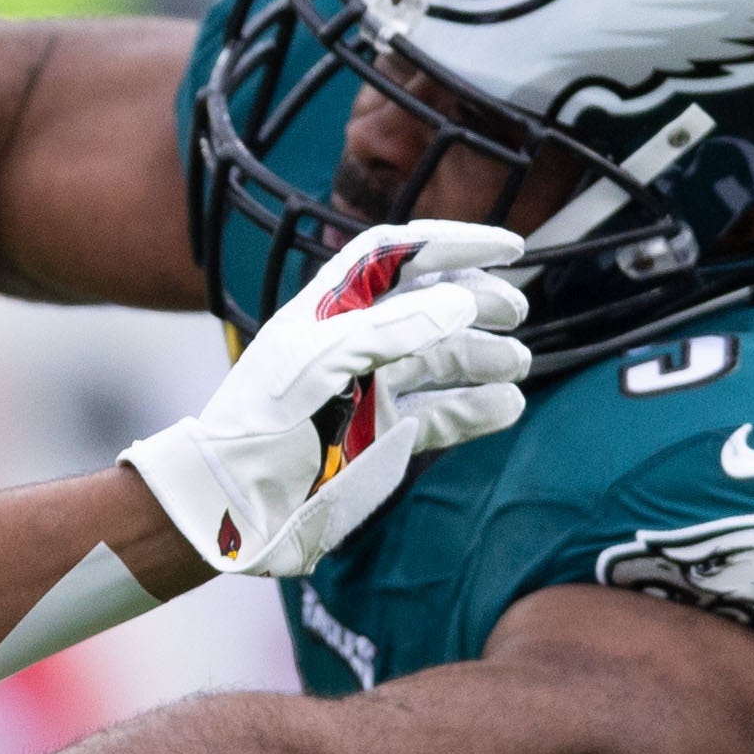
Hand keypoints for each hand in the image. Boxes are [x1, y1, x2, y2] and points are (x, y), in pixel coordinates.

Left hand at [125, 219, 529, 578]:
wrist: (235, 509)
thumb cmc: (262, 428)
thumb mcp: (320, 366)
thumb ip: (390, 329)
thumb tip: (462, 300)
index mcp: (329, 311)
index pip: (395, 255)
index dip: (451, 243)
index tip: (508, 246)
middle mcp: (353, 343)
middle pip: (428, 305)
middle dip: (477, 301)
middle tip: (516, 311)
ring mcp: (370, 390)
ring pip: (440, 360)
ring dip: (482, 355)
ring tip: (517, 362)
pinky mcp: (381, 436)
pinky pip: (440, 414)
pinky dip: (476, 409)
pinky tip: (507, 405)